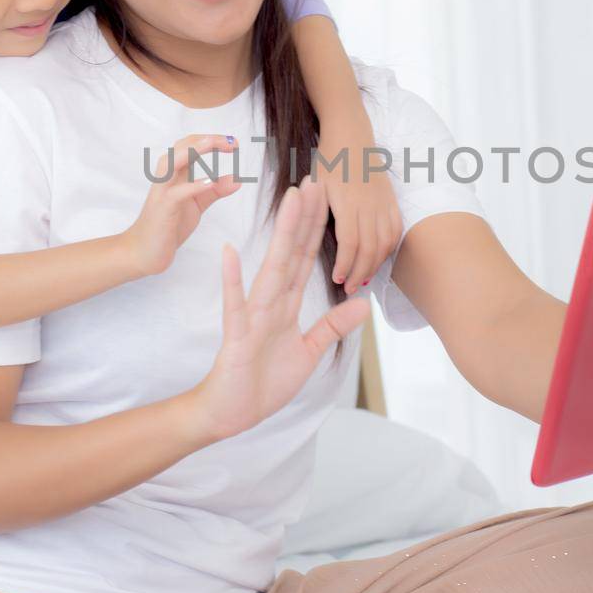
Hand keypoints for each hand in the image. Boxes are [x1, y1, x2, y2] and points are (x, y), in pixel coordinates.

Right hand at [125, 134, 240, 277]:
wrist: (144, 252)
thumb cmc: (168, 225)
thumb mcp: (197, 205)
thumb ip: (215, 191)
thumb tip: (238, 179)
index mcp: (176, 174)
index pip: (192, 146)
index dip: (213, 140)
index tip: (235, 143)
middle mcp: (167, 178)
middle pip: (183, 147)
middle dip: (208, 140)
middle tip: (233, 142)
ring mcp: (162, 192)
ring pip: (172, 162)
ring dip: (193, 150)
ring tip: (213, 143)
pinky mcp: (162, 209)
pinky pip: (176, 193)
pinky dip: (192, 186)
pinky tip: (209, 182)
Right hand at [190, 179, 370, 442]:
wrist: (232, 413)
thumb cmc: (263, 383)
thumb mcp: (308, 353)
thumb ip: (332, 326)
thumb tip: (362, 303)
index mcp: (286, 305)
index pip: (304, 258)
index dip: (316, 227)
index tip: (326, 195)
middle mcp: (269, 302)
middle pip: (291, 252)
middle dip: (303, 218)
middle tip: (313, 179)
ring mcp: (252, 316)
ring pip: (270, 268)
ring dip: (280, 236)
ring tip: (288, 202)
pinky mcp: (236, 335)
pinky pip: (234, 305)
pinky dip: (232, 280)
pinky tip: (230, 252)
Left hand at [316, 121, 403, 294]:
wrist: (351, 134)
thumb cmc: (329, 159)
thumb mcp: (317, 184)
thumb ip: (317, 210)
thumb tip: (316, 241)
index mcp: (346, 202)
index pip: (350, 242)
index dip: (346, 265)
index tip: (338, 280)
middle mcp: (368, 204)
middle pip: (369, 248)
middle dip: (361, 272)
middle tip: (351, 288)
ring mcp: (383, 202)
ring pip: (385, 242)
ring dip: (376, 264)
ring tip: (365, 279)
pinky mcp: (391, 199)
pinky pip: (395, 230)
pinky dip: (389, 248)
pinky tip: (379, 258)